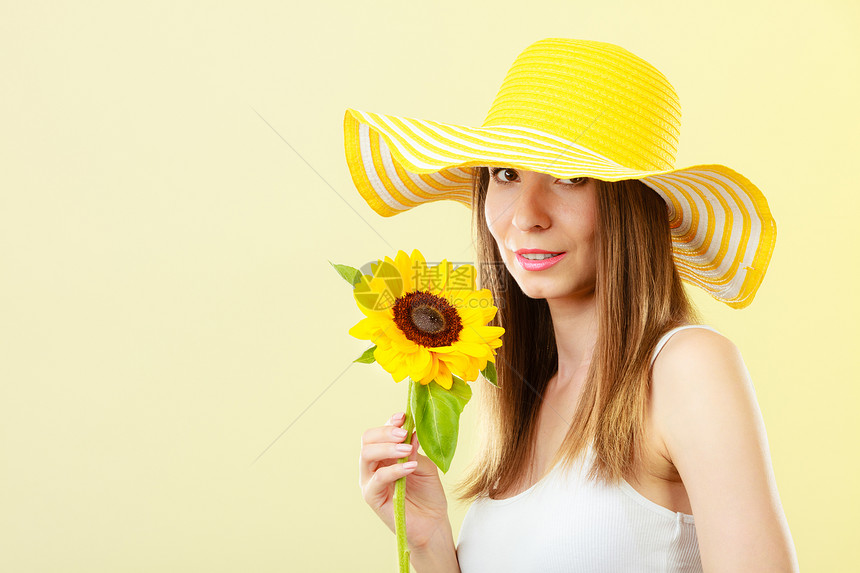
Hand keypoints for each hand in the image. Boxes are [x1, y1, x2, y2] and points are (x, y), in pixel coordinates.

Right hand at [359, 412, 451, 551]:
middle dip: (385, 432)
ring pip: (367, 455)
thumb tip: (411, 432)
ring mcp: (370, 481)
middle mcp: (373, 466)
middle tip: (404, 433)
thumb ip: (415, 449)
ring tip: (407, 449)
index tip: (404, 416)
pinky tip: (410, 467)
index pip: (378, 433)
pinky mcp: (372, 497)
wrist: (433, 522)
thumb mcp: (425, 464)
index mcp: (384, 455)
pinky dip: (394, 469)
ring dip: (388, 448)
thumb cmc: (428, 493)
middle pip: (367, 440)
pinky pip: (378, 478)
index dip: (389, 422)